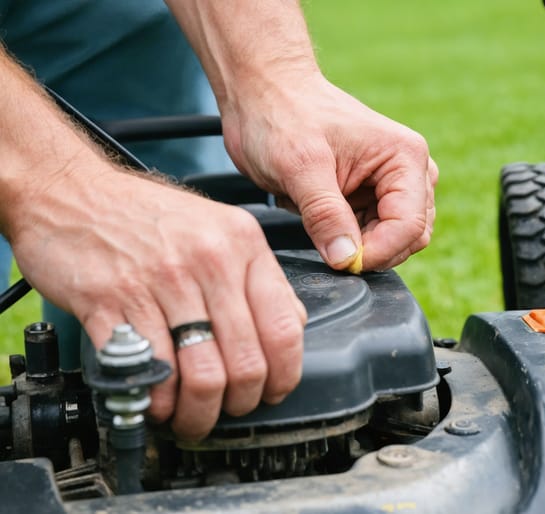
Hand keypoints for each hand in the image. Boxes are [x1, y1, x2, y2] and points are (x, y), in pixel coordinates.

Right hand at [9, 162, 305, 440]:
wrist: (68, 191)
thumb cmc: (145, 215)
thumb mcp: (219, 228)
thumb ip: (258, 277)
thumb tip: (291, 326)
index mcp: (242, 244)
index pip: (284, 328)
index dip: (283, 375)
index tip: (272, 392)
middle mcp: (208, 261)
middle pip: (245, 362)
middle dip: (239, 403)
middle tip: (226, 411)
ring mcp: (159, 281)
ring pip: (201, 375)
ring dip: (197, 412)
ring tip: (190, 416)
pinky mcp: (111, 302)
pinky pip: (148, 371)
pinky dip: (156, 400)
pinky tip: (156, 400)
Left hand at [220, 72, 437, 270]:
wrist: (263, 94)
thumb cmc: (283, 116)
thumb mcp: (299, 168)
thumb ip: (325, 215)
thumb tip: (346, 259)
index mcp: (405, 157)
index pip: (410, 225)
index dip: (378, 251)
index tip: (341, 260)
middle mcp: (409, 172)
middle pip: (410, 237)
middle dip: (371, 249)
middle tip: (327, 242)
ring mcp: (392, 186)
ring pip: (392, 241)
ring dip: (355, 242)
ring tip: (318, 214)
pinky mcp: (372, 198)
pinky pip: (369, 236)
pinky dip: (342, 236)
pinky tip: (316, 212)